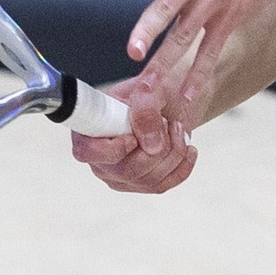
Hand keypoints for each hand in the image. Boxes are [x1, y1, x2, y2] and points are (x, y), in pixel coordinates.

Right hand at [70, 73, 198, 195]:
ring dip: (173, 151)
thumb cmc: (143, 95)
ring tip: (177, 128)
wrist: (158, 104)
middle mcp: (100, 162)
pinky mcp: (142, 185)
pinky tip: (188, 148)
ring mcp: (121, 178)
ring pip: (150, 179)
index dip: (113, 148)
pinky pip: (164, 184)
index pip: (87, 153)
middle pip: (128, 170)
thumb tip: (151, 142)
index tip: (134, 135)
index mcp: (87, 135)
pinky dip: (182, 166)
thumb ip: (144, 108)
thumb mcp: (143, 89)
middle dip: (158, 145)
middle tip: (166, 122)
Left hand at [115, 0, 275, 114]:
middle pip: (166, 8)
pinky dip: (198, 74)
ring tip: (148, 88)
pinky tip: (187, 96)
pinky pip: (211, 50)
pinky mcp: (231, 17)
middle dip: (148, 31)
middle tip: (133, 52)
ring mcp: (213, 1)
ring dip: (165, 63)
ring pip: (184, 37)